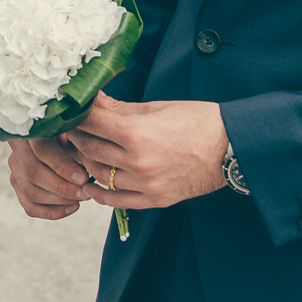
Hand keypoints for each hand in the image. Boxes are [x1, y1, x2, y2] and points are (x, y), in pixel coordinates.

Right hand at [8, 133, 91, 220]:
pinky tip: (73, 207)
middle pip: (33, 173)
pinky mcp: (19, 188)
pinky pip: (31, 207)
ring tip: (81, 198)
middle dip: (62, 187)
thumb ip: (76, 143)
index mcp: (30, 130)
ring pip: (30, 192)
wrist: (60, 140)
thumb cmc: (72, 133)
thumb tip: (85, 166)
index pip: (40, 149)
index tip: (83, 177)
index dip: (62, 166)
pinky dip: (53, 212)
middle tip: (85, 191)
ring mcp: (15, 170)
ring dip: (59, 200)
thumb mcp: (74, 132)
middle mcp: (16, 150)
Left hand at [68, 93, 231, 211]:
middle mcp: (138, 162)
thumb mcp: (157, 107)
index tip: (69, 112)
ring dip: (85, 162)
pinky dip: (100, 193)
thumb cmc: (198, 121)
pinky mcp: (155, 199)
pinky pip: (117, 201)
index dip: (76, 116)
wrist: (232, 147)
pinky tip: (91, 184)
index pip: (91, 123)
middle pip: (90, 150)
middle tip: (71, 130)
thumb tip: (93, 100)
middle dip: (76, 138)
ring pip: (99, 175)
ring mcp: (146, 184)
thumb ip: (121, 108)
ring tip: (82, 152)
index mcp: (137, 133)